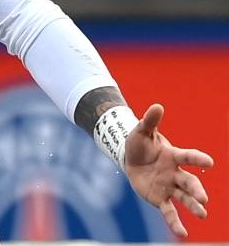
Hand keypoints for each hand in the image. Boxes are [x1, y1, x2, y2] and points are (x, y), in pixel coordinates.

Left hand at [125, 103, 213, 237]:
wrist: (130, 158)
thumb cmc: (139, 144)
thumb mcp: (141, 131)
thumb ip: (150, 121)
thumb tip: (157, 106)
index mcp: (172, 156)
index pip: (187, 157)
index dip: (197, 159)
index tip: (209, 162)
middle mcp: (174, 173)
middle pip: (189, 182)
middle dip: (196, 190)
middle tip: (204, 198)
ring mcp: (169, 187)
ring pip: (184, 198)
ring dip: (193, 206)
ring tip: (203, 214)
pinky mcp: (161, 198)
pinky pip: (169, 211)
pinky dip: (175, 222)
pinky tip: (183, 233)